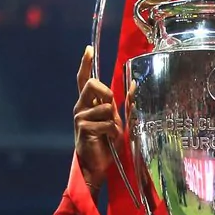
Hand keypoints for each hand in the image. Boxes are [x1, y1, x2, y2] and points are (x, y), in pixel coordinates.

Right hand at [74, 46, 122, 190]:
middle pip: (93, 83)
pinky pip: (106, 122)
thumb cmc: (106, 144)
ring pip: (105, 106)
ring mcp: (79, 116)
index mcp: (88, 104)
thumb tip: (135, 85)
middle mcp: (80, 107)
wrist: (97, 165)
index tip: (88, 49)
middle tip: (111, 111)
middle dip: (107, 94)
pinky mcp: (83, 127)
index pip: (83, 79)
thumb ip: (124, 104)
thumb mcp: (118, 121)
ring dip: (113, 122)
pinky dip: (112, 132)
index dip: (85, 63)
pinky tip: (106, 140)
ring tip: (109, 134)